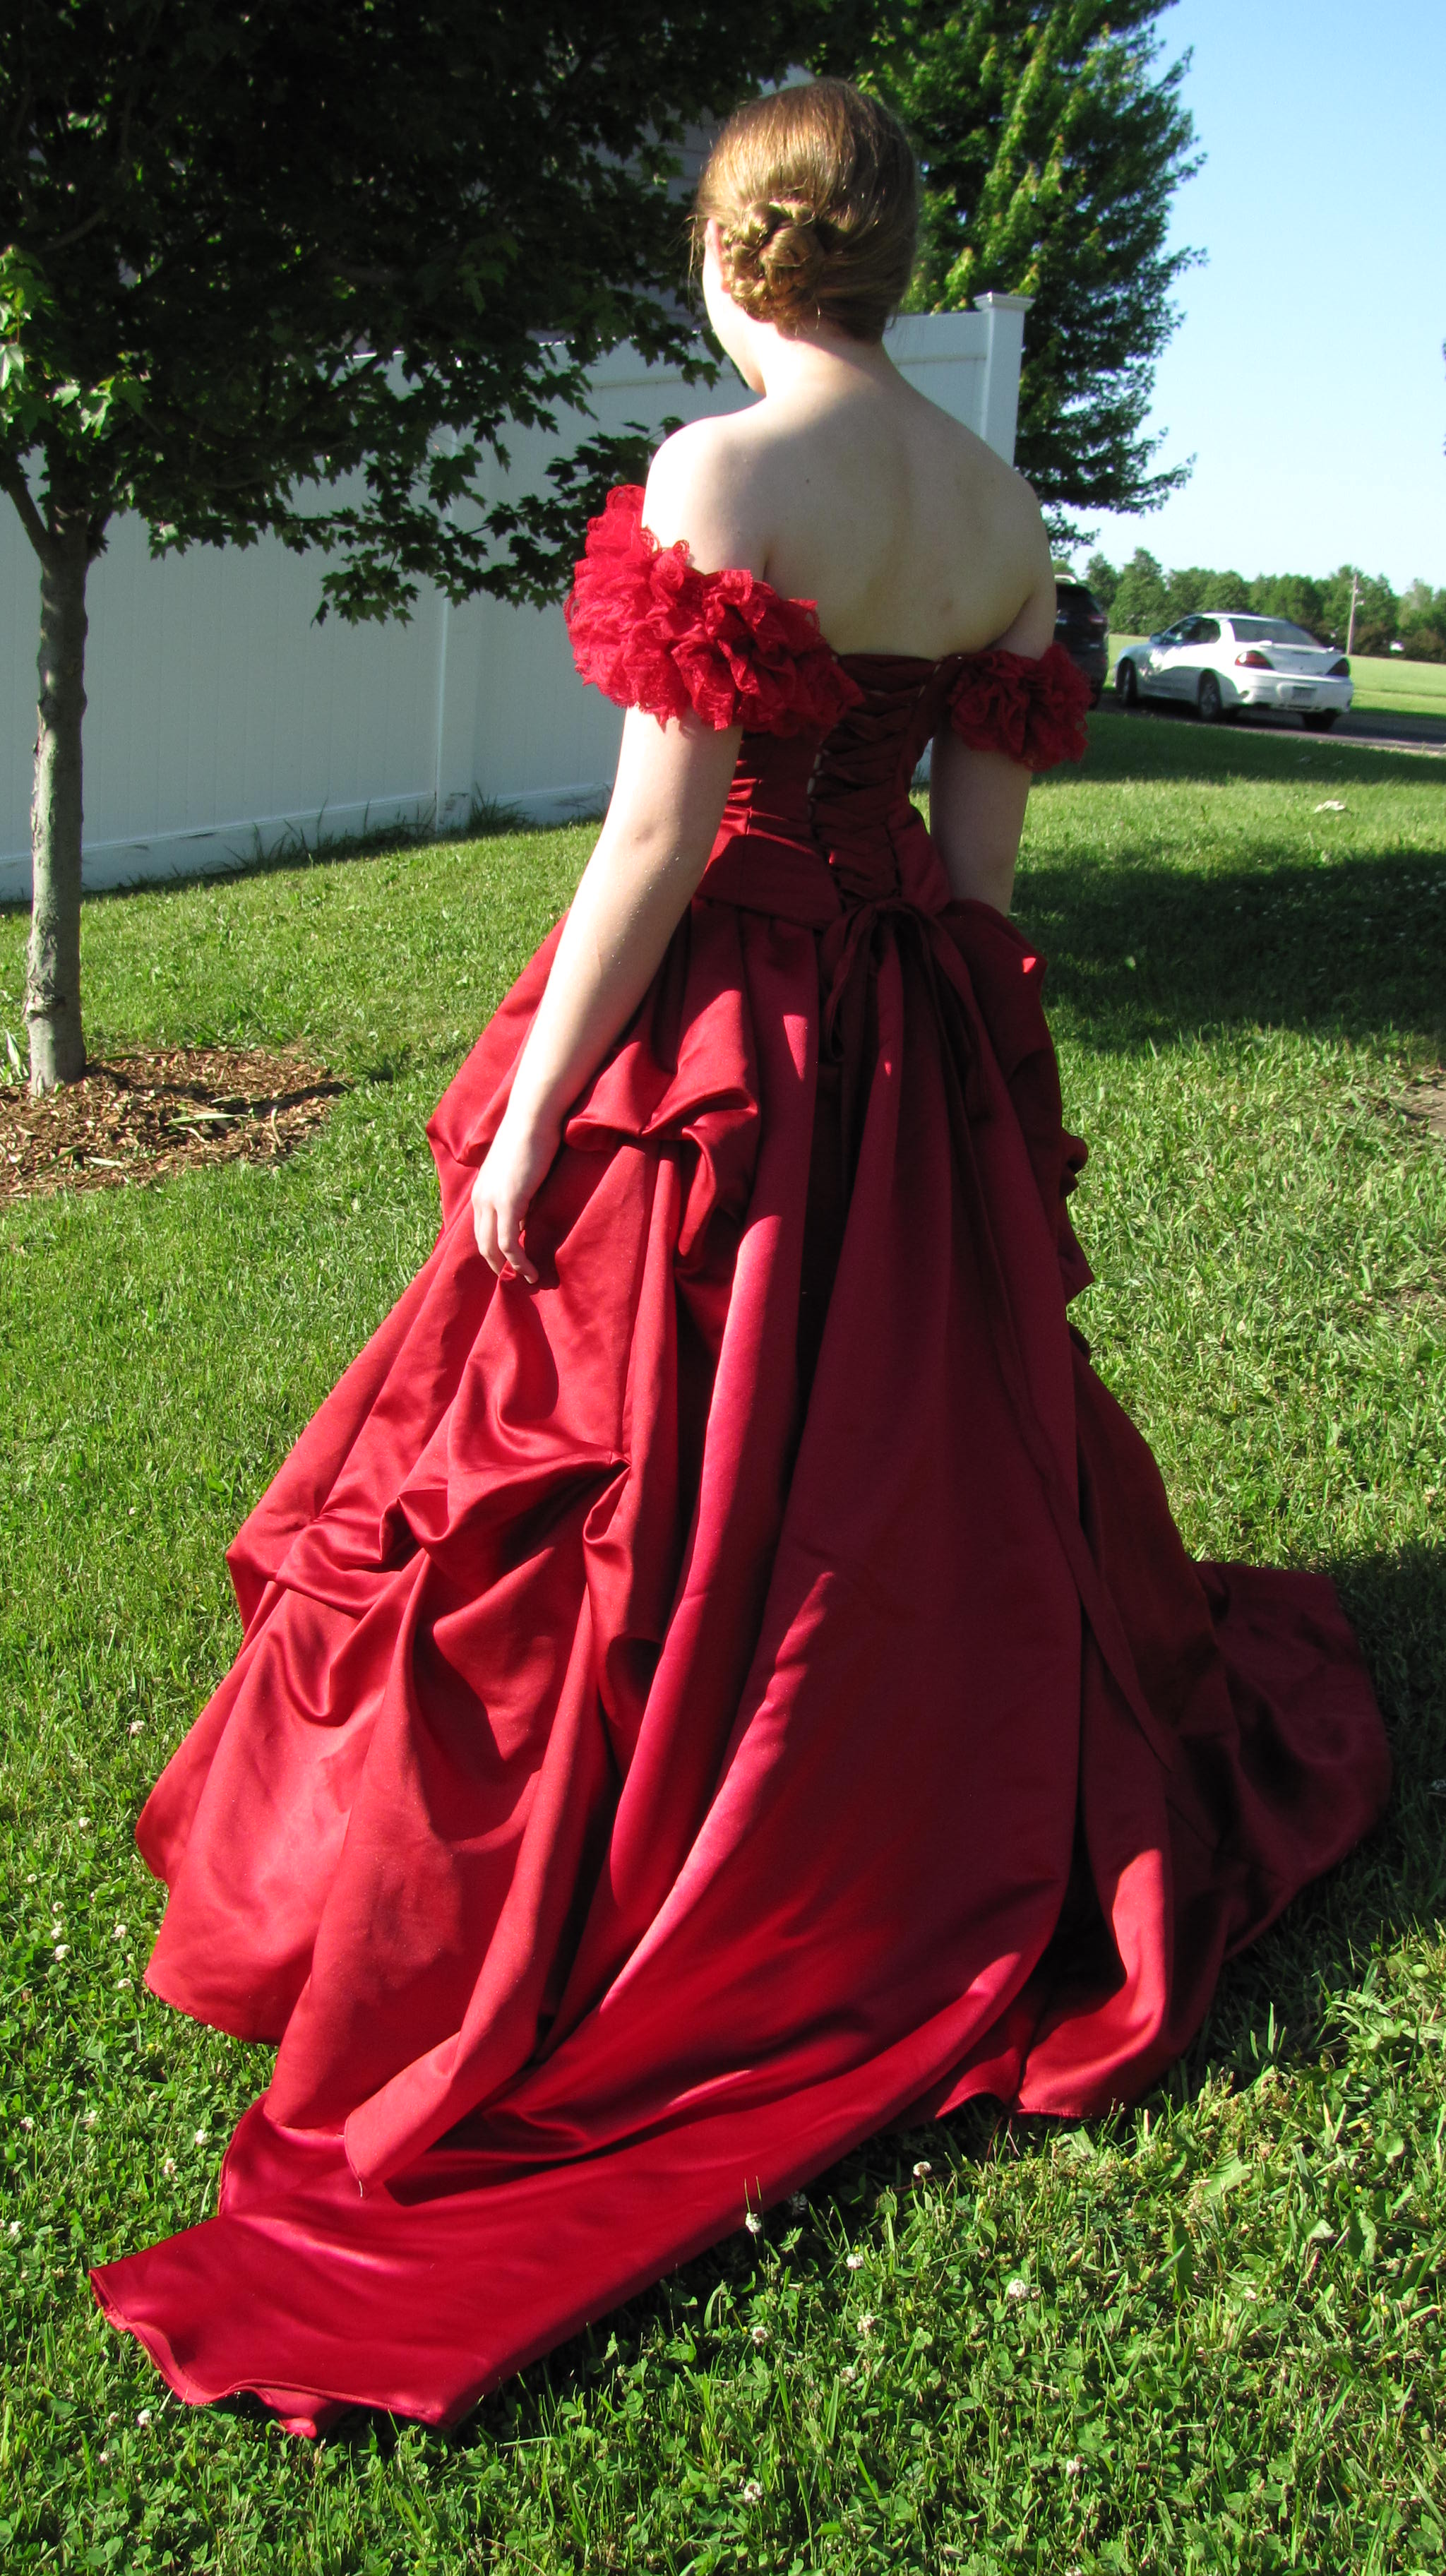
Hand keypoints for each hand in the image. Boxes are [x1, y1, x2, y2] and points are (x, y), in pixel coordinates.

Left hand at [470, 1103, 560, 1283]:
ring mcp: (492, 1200)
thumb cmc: (532, 1138)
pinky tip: (531, 1271)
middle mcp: (481, 1198)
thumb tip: (525, 1219)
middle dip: (498, 1265)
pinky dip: (519, 1261)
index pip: (482, 1230)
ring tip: (529, 1279)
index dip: (494, 1251)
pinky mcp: (508, 1202)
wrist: (533, 1117)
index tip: (512, 1265)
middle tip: (518, 1279)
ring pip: (493, 1247)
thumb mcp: (520, 1173)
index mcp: (481, 1190)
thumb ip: (519, 1196)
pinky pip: (508, 1242)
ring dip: (511, 1268)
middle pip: (482, 1243)